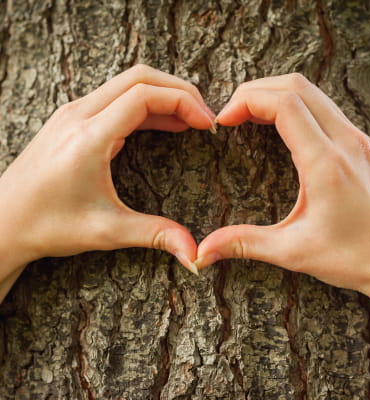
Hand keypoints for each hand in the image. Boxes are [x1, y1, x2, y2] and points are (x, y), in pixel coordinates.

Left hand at [0, 64, 214, 285]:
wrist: (3, 222)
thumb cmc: (47, 225)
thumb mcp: (107, 231)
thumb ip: (156, 235)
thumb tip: (194, 254)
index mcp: (88, 138)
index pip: (145, 96)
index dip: (184, 102)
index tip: (207, 123)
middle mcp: (78, 115)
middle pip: (139, 78)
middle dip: (179, 90)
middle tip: (204, 115)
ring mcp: (73, 114)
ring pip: (127, 84)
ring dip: (163, 95)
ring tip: (190, 119)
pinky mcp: (72, 120)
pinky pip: (115, 98)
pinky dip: (145, 105)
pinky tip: (162, 124)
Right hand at [196, 73, 369, 305]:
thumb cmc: (356, 257)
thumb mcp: (293, 252)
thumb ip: (244, 244)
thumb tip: (204, 252)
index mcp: (325, 164)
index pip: (284, 104)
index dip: (245, 102)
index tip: (223, 121)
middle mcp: (345, 142)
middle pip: (296, 86)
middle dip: (255, 91)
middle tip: (231, 113)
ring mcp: (356, 140)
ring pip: (313, 92)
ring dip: (276, 94)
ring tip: (249, 116)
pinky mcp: (360, 146)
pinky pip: (324, 107)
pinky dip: (295, 105)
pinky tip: (279, 126)